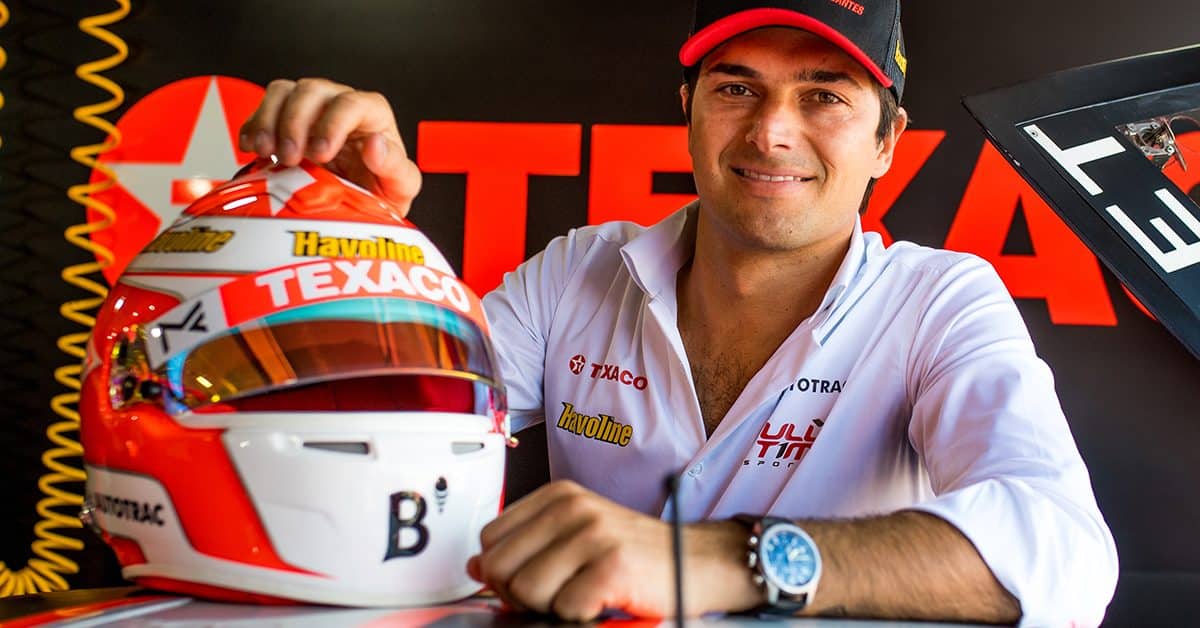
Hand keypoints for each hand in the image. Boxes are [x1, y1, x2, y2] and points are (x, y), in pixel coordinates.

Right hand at [238, 78, 421, 215]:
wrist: (358, 205)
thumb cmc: (382, 191)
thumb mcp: (399, 186)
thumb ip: (394, 166)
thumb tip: (377, 145)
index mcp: (373, 115)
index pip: (352, 103)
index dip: (332, 125)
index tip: (320, 153)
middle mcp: (340, 105)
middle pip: (313, 91)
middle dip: (296, 123)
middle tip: (290, 157)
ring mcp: (312, 109)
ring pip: (284, 92)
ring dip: (269, 120)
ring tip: (267, 152)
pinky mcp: (286, 120)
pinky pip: (264, 108)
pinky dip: (253, 126)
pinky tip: (252, 148)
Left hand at [467, 480, 760, 620]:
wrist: (700, 562)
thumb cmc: (636, 555)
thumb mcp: (575, 538)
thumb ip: (526, 548)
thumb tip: (477, 565)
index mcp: (558, 496)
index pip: (490, 539)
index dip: (504, 571)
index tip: (535, 578)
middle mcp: (572, 507)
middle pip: (500, 568)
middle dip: (522, 593)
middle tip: (561, 592)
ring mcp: (592, 534)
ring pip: (527, 591)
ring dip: (553, 606)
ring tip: (584, 594)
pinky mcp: (612, 565)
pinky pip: (564, 609)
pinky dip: (582, 615)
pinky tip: (604, 600)